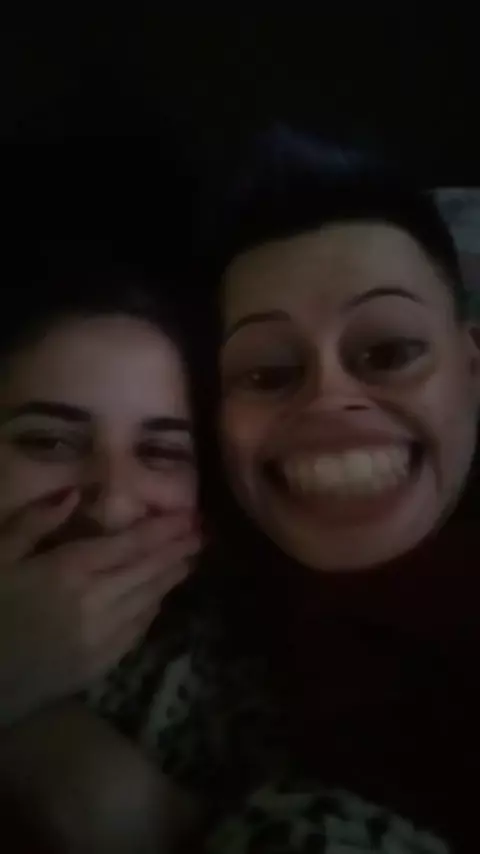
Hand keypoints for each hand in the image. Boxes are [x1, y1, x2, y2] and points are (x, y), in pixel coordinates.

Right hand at [0, 492, 199, 725]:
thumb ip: (33, 522)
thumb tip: (75, 492)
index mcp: (69, 569)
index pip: (130, 544)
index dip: (163, 530)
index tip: (189, 515)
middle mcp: (95, 601)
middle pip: (147, 571)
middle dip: (177, 550)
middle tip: (202, 533)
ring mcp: (100, 638)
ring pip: (147, 601)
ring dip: (171, 579)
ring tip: (191, 559)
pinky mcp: (97, 666)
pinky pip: (135, 633)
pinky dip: (152, 611)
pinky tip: (159, 600)